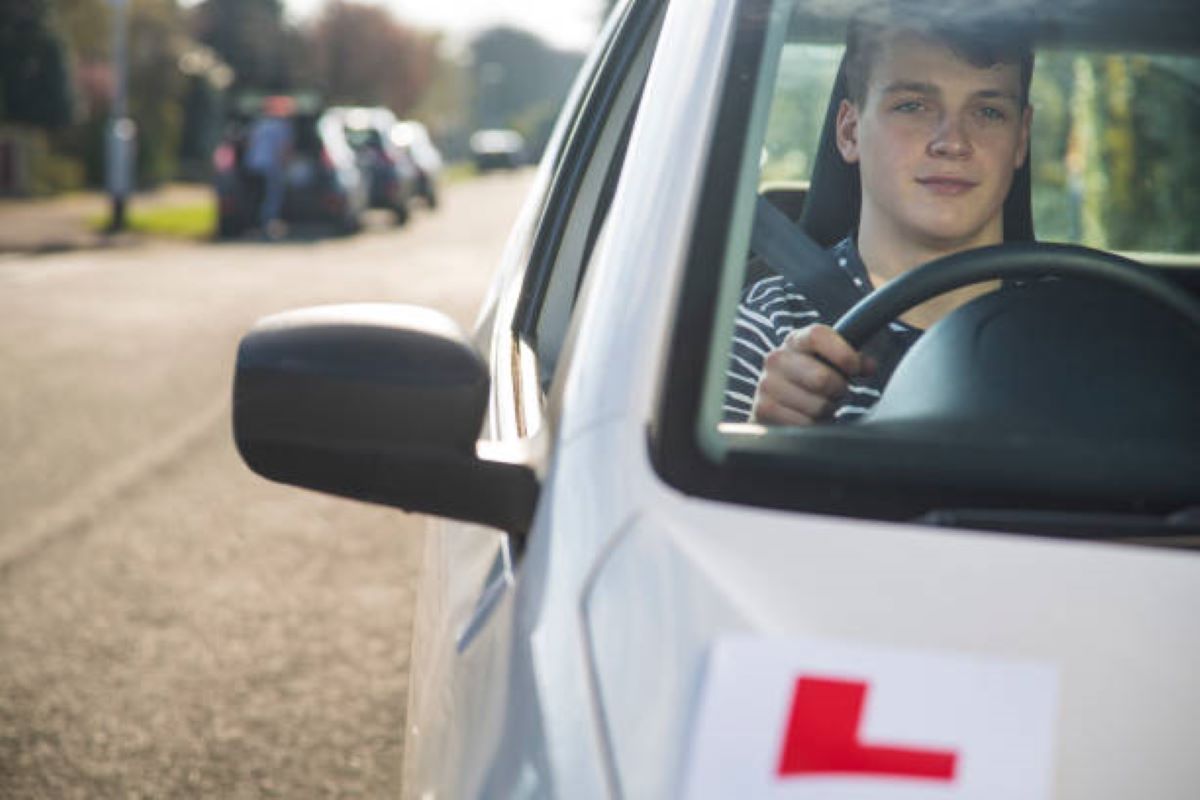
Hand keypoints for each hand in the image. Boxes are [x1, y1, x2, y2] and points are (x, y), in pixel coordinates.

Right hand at [750, 324, 874, 425]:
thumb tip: (868, 366)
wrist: (777, 401)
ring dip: (825, 410)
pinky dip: (813, 426)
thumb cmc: (808, 379)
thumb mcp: (828, 362)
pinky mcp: (763, 410)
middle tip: (834, 392)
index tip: (855, 368)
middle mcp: (776, 359)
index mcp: (795, 341)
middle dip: (837, 390)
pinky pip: (805, 424)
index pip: (818, 336)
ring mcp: (767, 385)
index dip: (842, 353)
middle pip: (822, 378)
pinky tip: (806, 418)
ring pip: (817, 406)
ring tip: (818, 405)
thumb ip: (851, 359)